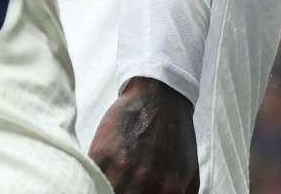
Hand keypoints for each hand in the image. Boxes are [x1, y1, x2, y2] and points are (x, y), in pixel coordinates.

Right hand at [88, 77, 200, 193]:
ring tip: (110, 187)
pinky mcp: (101, 154)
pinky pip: (91, 180)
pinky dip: (91, 184)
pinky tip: (95, 182)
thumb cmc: (175, 136)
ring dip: (107, 191)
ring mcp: (121, 169)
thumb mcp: (190, 173)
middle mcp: (145, 183)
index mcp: (170, 190)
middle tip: (123, 192)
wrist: (159, 96)